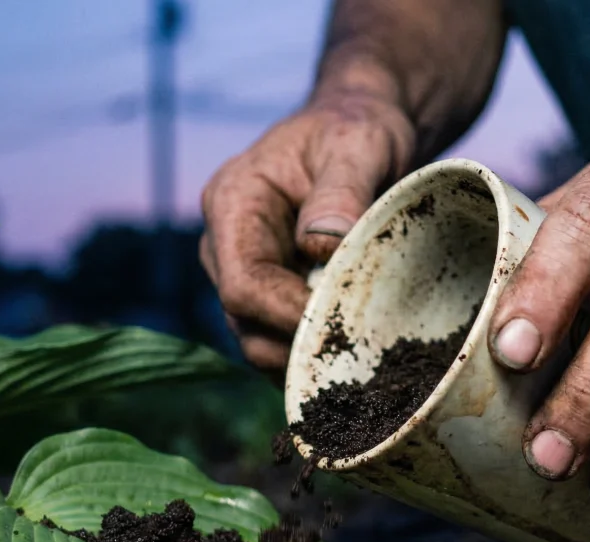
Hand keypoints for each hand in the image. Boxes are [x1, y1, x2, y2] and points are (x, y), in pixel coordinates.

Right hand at [200, 94, 414, 370]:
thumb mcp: (359, 145)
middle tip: (366, 358)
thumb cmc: (356, 130)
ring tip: (365, 363)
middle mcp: (223, 245)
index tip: (347, 330)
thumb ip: (342, 191)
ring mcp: (241, 273)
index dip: (289, 317)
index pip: (245, 285)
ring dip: (307, 359)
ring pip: (258, 342)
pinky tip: (357, 359)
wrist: (357, 132)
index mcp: (233, 203)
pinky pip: (278, 341)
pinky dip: (313, 357)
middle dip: (300, 347)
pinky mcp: (265, 295)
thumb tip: (321, 246)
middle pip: (245, 323)